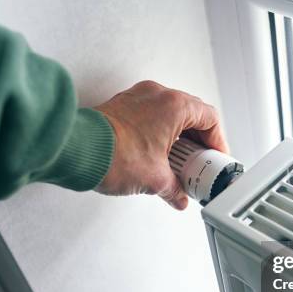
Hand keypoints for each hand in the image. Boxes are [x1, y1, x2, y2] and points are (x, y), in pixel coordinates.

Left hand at [94, 80, 227, 209]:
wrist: (75, 150)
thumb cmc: (112, 155)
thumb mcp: (154, 179)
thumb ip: (174, 190)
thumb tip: (178, 196)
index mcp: (174, 106)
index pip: (210, 118)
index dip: (217, 141)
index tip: (215, 157)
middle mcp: (157, 95)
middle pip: (192, 115)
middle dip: (198, 141)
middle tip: (198, 162)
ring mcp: (138, 97)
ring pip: (170, 114)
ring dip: (178, 137)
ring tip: (175, 162)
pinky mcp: (122, 105)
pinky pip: (151, 116)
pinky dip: (159, 133)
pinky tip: (155, 155)